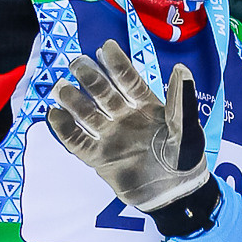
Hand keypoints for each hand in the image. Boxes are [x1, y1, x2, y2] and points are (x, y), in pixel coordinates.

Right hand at [46, 40, 220, 224]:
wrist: (175, 194)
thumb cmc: (185, 158)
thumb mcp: (187, 128)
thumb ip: (181, 101)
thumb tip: (181, 68)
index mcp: (145, 105)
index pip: (128, 79)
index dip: (117, 64)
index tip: (104, 47)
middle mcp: (124, 116)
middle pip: (103, 93)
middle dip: (90, 77)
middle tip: (76, 63)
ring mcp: (110, 136)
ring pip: (87, 114)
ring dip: (73, 100)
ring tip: (60, 88)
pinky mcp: (99, 157)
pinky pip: (78, 142)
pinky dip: (65, 130)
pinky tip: (54, 115)